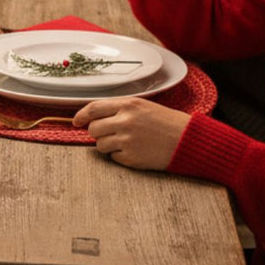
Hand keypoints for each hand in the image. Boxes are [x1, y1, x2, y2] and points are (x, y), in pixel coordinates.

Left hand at [73, 96, 190, 170]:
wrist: (188, 140)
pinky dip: (120, 156)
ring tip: (127, 142)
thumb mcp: (143, 107)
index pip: (93, 108)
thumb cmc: (165, 122)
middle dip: (98, 132)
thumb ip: (118, 110)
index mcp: (128, 105)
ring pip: (100, 145)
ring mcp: (127, 141)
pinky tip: (136, 150)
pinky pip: (113, 157)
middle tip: (112, 133)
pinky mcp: (131, 158)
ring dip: (108, 145)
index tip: (76, 122)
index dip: (81, 116)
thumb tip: (91, 118)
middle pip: (93, 129)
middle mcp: (125, 122)